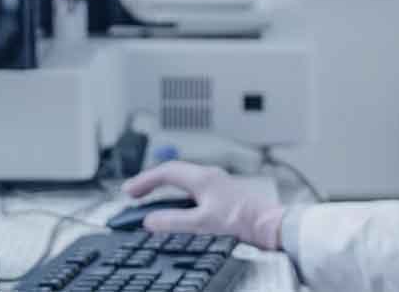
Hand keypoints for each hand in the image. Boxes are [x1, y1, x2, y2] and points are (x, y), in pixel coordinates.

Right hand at [121, 161, 285, 250]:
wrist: (270, 225)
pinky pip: (193, 189)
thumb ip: (173, 221)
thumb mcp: (202, 224)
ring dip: (165, 188)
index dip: (144, 181)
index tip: (128, 191)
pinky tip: (177, 207)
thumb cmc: (243, 221)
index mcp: (203, 178)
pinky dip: (178, 196)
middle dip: (151, 182)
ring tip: (150, 200)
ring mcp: (218, 184)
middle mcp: (210, 177)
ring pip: (184, 180)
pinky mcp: (223, 195)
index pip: (166, 172)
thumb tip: (150, 221)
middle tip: (134, 194)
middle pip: (174, 173)